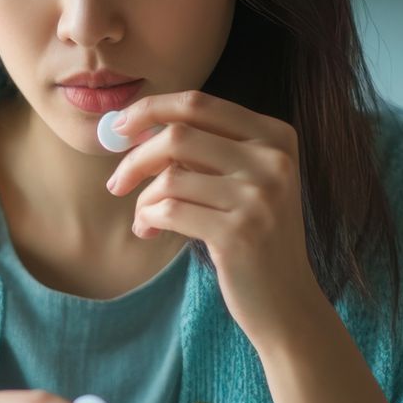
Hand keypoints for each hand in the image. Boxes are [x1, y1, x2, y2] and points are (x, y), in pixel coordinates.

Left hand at [104, 90, 319, 341]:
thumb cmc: (254, 235)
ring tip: (144, 218)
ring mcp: (258, 197)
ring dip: (143, 199)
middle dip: (135, 157)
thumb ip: (207, 148)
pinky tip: (150, 231)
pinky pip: (169, 211)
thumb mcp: (246, 180)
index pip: (199, 104)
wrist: (285, 299)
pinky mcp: (238, 233)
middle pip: (178, 134)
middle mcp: (272, 160)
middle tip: (116, 182)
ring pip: (169, 177)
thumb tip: (137, 123)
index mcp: (275, 136)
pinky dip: (148, 219)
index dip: (150, 109)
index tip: (120, 127)